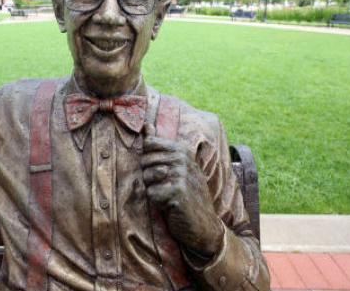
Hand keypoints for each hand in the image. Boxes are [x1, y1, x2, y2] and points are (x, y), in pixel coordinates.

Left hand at [141, 124, 223, 257]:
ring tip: (169, 196)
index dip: (149, 160)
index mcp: (182, 150)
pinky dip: (157, 203)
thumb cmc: (186, 195)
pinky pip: (151, 193)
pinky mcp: (177, 191)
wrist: (204, 224)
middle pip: (145, 161)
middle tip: (167, 188)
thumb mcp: (177, 167)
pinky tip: (171, 205)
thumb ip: (159, 146)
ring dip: (153, 190)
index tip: (163, 172)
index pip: (150, 143)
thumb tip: (146, 125)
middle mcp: (183, 159)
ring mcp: (181, 174)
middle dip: (150, 177)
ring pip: (146, 176)